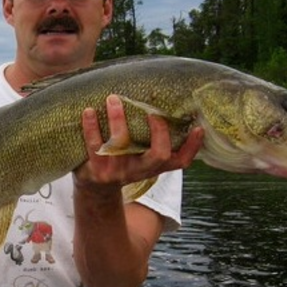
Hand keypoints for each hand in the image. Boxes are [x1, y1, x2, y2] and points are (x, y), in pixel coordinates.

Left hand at [73, 94, 202, 188]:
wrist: (95, 188)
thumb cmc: (124, 161)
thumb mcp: (141, 156)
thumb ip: (153, 138)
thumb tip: (167, 102)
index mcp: (154, 165)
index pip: (181, 161)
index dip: (193, 146)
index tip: (198, 127)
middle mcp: (140, 169)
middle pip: (159, 155)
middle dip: (159, 132)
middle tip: (152, 111)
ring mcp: (119, 171)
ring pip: (121, 144)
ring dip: (118, 119)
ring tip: (113, 98)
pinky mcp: (97, 170)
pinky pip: (94, 146)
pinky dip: (90, 127)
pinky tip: (89, 111)